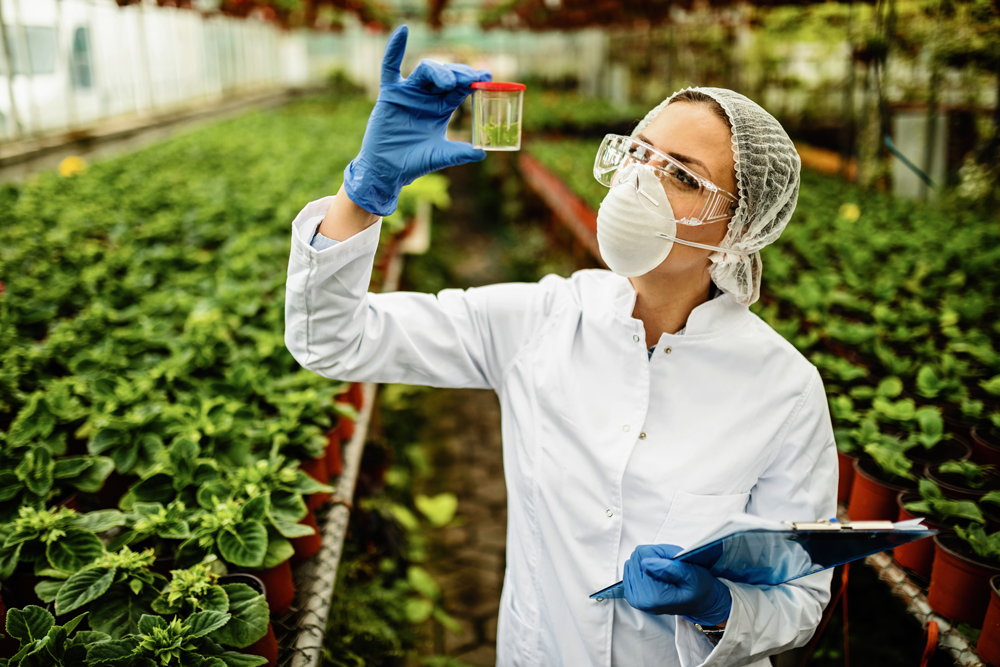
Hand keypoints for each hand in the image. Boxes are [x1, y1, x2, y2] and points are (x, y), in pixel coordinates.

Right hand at [343, 25, 491, 216]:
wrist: (387, 170)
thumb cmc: (414, 162)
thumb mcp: (440, 156)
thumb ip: (460, 153)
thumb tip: (483, 153)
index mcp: (441, 107)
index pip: (460, 88)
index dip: (473, 80)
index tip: (486, 75)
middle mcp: (427, 96)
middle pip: (446, 75)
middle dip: (459, 74)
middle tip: (471, 78)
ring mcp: (408, 92)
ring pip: (426, 70)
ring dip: (439, 71)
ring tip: (449, 82)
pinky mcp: (390, 93)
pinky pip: (390, 66)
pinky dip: (395, 48)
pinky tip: (403, 32)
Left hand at [623, 544, 731, 626]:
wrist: (699, 601)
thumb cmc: (698, 587)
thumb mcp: (691, 575)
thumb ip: (669, 568)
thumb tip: (645, 562)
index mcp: (655, 596)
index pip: (644, 556)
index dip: (660, 552)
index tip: (673, 562)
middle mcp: (641, 600)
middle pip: (637, 557)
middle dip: (654, 557)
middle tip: (670, 568)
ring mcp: (635, 598)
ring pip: (633, 561)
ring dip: (649, 562)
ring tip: (665, 572)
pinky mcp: (632, 595)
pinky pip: (629, 569)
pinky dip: (642, 568)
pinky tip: (655, 576)